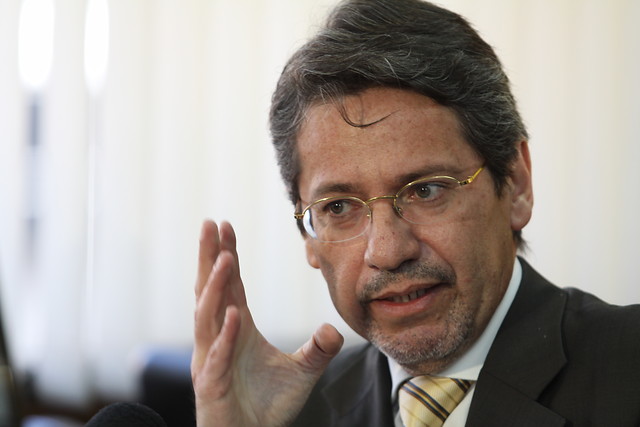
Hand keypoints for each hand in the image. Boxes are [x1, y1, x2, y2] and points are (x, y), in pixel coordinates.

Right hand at [191, 220, 343, 426]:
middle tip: (209, 224)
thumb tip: (332, 328)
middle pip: (210, 290)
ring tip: (224, 259)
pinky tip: (235, 314)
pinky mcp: (211, 386)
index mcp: (236, 328)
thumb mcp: (302, 371)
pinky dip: (224, 336)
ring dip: (215, 288)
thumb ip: (318, 349)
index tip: (226, 225)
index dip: (227, 255)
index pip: (229, 285)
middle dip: (209, 257)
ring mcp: (211, 360)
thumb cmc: (268, 406)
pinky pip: (217, 357)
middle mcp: (218, 338)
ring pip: (208, 317)